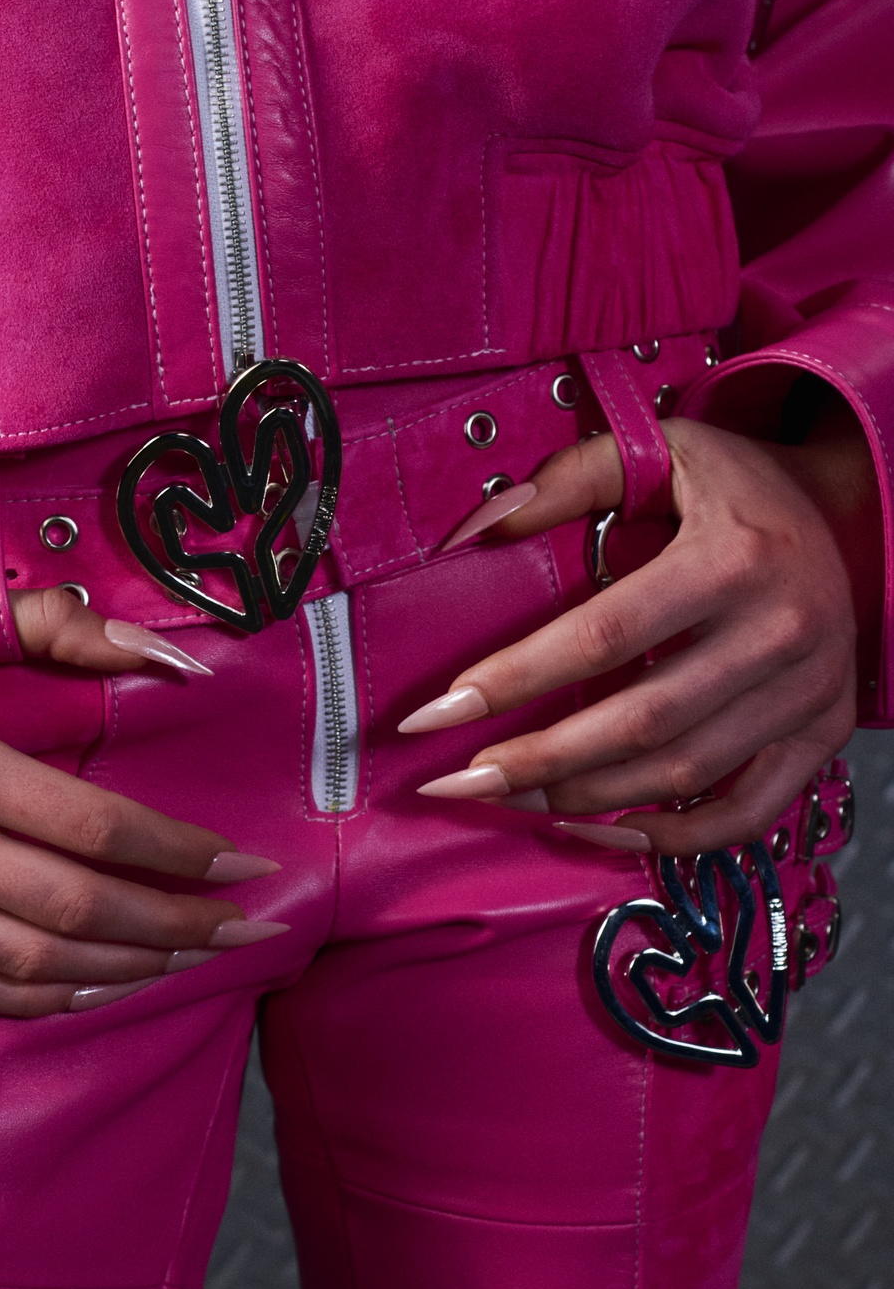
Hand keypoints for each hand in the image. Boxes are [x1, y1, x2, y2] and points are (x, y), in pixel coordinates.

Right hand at [0, 587, 282, 1013]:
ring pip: (34, 961)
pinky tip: (98, 985)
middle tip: (249, 930)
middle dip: (181, 926)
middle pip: (82, 908)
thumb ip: (66, 629)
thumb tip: (181, 662)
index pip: (100, 830)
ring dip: (126, 968)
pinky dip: (41, 998)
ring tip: (191, 958)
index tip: (247, 865)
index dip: (183, 854)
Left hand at [400, 401, 877, 855]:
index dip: (513, 680)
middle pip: (640, 722)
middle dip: (536, 761)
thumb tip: (473, 534)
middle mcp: (780, 631)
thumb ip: (567, 481)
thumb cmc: (737, 486)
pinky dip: (674, 839)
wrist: (851, 510)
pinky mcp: (820, 733)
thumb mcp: (659, 450)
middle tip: (459, 781)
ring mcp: (808, 691)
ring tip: (511, 800)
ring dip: (586, 800)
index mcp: (733, 557)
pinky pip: (747, 812)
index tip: (436, 713)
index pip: (602, 635)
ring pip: (683, 775)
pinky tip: (603, 831)